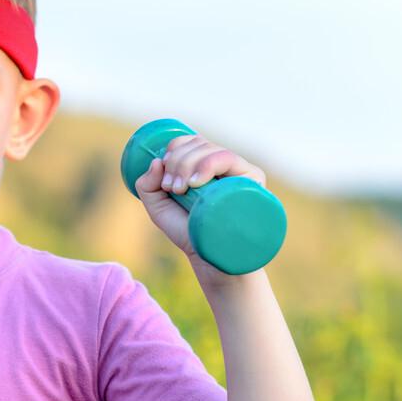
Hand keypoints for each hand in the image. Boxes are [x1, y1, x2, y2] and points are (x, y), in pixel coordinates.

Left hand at [135, 134, 267, 280]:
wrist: (212, 259)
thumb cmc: (188, 232)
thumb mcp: (159, 208)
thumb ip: (147, 186)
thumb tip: (155, 161)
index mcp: (206, 166)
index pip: (192, 141)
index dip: (175, 149)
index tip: (164, 176)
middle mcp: (226, 166)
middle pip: (200, 144)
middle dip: (178, 162)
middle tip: (171, 188)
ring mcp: (241, 173)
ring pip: (214, 150)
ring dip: (188, 165)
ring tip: (180, 190)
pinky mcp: (254, 183)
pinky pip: (232, 161)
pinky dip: (209, 165)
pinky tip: (197, 182)